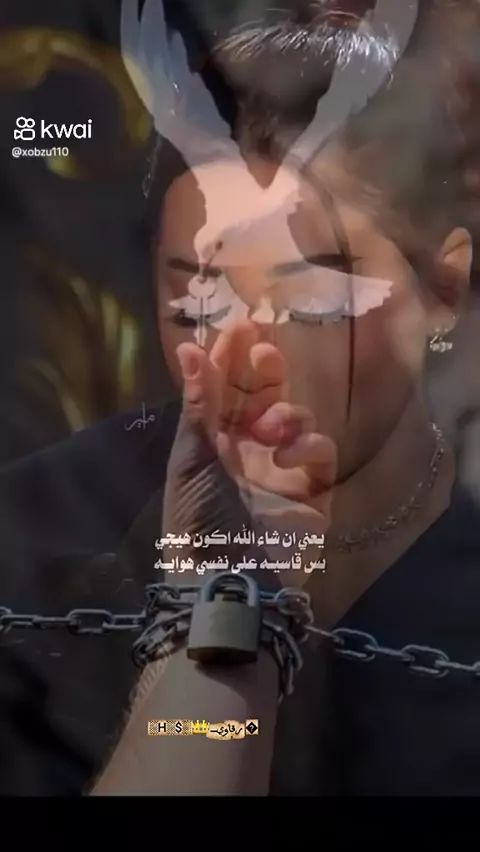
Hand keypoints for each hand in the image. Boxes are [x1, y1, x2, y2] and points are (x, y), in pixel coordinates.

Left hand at [164, 320, 335, 586]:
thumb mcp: (191, 459)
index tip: (238, 326)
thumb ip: (200, 405)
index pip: (225, 389)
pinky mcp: (313, 489)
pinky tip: (287, 456)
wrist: (228, 580)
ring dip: (285, 412)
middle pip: (264, 396)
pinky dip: (308, 445)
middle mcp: (247, 449)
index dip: (230, 357)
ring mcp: (282, 468)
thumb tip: (191, 348)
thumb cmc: (197, 520)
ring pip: (297, 417)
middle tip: (263, 351)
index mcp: (212, 441)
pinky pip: (320, 451)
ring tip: (270, 428)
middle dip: (265, 370)